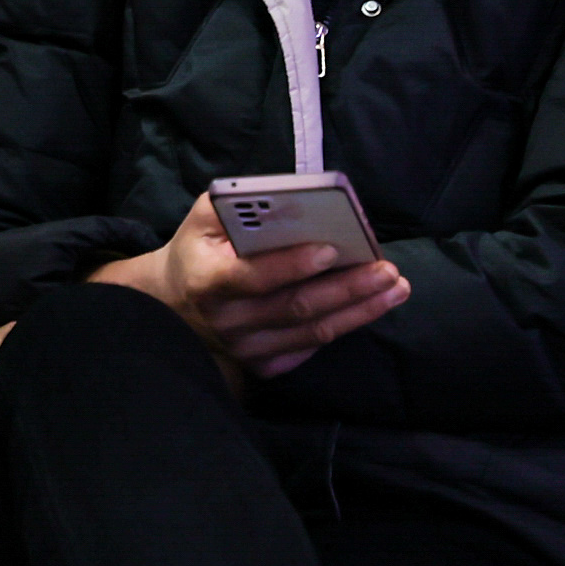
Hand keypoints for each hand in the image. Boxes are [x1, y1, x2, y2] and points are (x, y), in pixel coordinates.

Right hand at [89, 194, 407, 380]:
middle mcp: (227, 322)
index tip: (331, 248)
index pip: (254, 276)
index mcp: (208, 281)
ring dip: (359, 310)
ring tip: (395, 288)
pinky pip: (309, 348)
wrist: (170, 306)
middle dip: (348, 287)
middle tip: (388, 270)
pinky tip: (368, 307)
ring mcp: (246, 350)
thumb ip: (238, 203)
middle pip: (296, 307)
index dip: (292, 265)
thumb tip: (292, 198)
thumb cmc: (197, 251)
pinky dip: (342, 327)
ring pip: (312, 332)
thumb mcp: (202, 219)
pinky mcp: (262, 368)